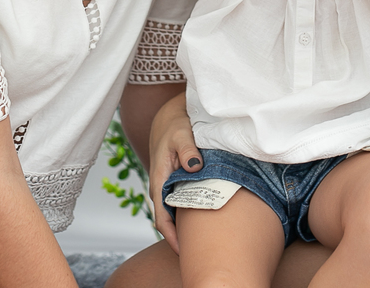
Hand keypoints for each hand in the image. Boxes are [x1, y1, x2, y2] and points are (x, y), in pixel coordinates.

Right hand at [148, 94, 202, 253]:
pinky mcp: (178, 182)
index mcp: (160, 180)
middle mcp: (163, 187)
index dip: (170, 235)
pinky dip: (194, 210)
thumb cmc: (175, 126)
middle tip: (202, 250)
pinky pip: (184, 201)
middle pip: (170, 219)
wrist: (169, 119)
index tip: (183, 250)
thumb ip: (188, 149)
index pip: (161, 216)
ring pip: (178, 211)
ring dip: (188, 225)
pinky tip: (210, 215)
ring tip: (208, 238)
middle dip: (182, 236)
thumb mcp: (181, 133)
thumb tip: (194, 166)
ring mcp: (170, 186)